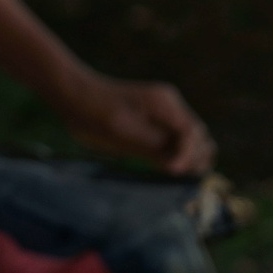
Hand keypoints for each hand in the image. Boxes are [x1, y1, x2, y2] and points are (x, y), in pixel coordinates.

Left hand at [59, 74, 216, 174]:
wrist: (74, 97)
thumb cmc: (95, 113)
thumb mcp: (123, 132)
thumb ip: (153, 146)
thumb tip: (179, 165)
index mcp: (165, 103)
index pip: (192, 133)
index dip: (188, 154)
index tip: (173, 171)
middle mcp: (170, 107)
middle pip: (199, 136)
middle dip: (193, 157)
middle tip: (174, 175)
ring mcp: (163, 115)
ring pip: (191, 140)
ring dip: (188, 158)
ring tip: (173, 175)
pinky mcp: (154, 125)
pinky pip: (175, 142)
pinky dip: (176, 156)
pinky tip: (166, 168)